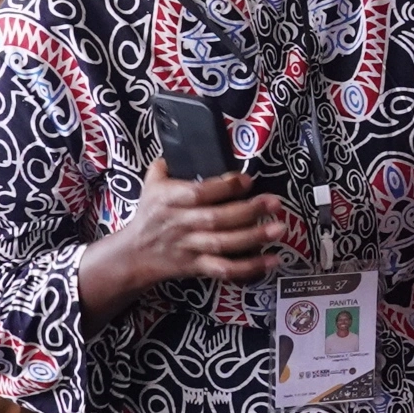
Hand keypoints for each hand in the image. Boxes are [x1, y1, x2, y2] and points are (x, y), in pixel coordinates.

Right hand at [78, 158, 292, 311]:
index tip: (247, 180)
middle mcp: (181, 224)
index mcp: (170, 200)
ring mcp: (190, 247)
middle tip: (275, 202)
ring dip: (254, 237)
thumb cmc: (149, 214)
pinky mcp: (198, 267)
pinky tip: (272, 260)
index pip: (198, 193)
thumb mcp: (152, 183)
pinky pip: (225, 269)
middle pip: (217, 219)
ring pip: (224, 244)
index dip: (224, 187)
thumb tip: (186, 143)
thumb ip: (168, 164)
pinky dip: (249, 268)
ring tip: (279, 228)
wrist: (134, 254)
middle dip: (249, 210)